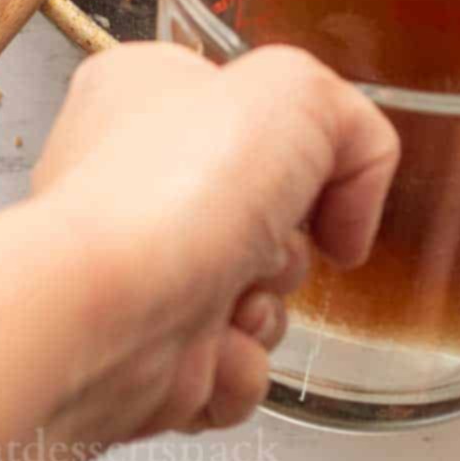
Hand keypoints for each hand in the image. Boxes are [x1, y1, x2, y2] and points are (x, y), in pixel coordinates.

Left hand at [31, 41, 398, 446]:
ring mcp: (139, 268)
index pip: (251, 110)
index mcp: (147, 92)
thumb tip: (349, 207)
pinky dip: (236, 368)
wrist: (103, 316)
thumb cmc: (172, 187)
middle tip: (265, 235)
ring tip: (231, 300)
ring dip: (266, 309)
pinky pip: (232, 367)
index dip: (299, 144)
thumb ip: (355, 127)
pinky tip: (209, 350)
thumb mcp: (302, 91)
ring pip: (259, 296)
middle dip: (289, 242)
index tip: (313, 165)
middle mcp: (136, 179)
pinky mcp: (143, 353)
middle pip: (271, 213)